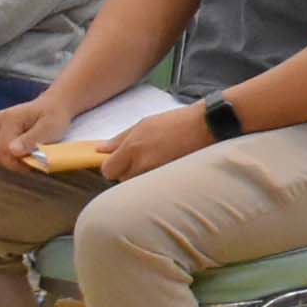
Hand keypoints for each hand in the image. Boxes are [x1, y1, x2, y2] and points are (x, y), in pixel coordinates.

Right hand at [0, 94, 76, 171]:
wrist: (51, 106)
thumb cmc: (54, 117)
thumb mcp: (50, 128)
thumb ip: (32, 140)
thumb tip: (13, 151)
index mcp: (8, 119)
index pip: (3, 151)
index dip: (17, 163)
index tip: (32, 163)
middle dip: (10, 163)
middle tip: (28, 160)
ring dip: (3, 160)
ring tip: (21, 157)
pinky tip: (11, 154)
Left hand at [95, 104, 214, 182]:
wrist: (205, 126)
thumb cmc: (175, 121)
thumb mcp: (144, 123)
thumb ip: (119, 138)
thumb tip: (100, 150)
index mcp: (132, 148)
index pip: (108, 171)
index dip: (112, 167)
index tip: (119, 162)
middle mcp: (141, 163)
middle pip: (122, 180)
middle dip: (127, 172)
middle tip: (140, 160)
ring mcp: (156, 173)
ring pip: (137, 183)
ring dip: (141, 176)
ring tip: (155, 163)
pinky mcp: (169, 179)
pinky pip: (152, 184)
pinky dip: (154, 179)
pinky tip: (165, 166)